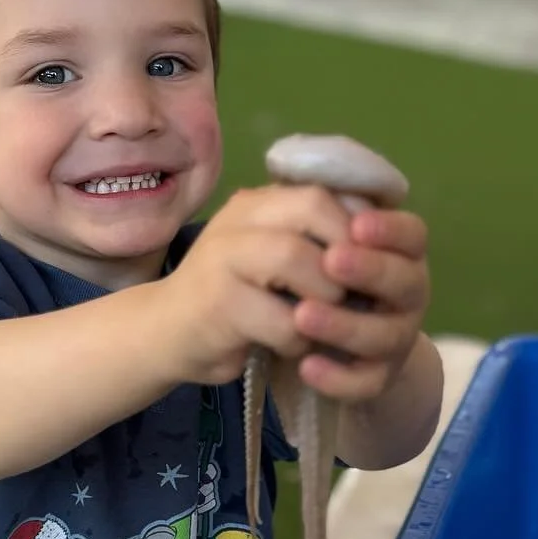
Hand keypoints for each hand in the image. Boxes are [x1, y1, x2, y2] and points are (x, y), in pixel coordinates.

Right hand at [159, 183, 354, 384]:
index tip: (368, 260)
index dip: (353, 225)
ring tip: (321, 320)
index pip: (318, 192)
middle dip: (344, 253)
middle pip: (311, 210)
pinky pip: (284, 319)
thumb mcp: (267, 255)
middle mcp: (236, 221)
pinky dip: (301, 338)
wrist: (166, 333)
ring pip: (296, 258)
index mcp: (255, 205)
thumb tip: (370, 232)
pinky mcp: (219, 305)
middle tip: (351, 291)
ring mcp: (222, 259)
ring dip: (325, 297)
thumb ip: (305, 237)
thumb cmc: (231, 296)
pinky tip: (294, 346)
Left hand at [290, 207, 429, 401]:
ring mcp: (396, 338)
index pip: (412, 235)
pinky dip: (338, 377)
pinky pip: (366, 383)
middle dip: (370, 269)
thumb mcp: (319, 239)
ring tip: (302, 315)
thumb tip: (298, 183)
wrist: (316, 341)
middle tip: (331, 260)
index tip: (356, 224)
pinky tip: (307, 366)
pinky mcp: (376, 377)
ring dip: (344, 324)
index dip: (390, 230)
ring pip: (384, 336)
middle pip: (405, 281)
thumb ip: (320, 214)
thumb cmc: (318, 275)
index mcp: (399, 253)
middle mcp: (408, 294)